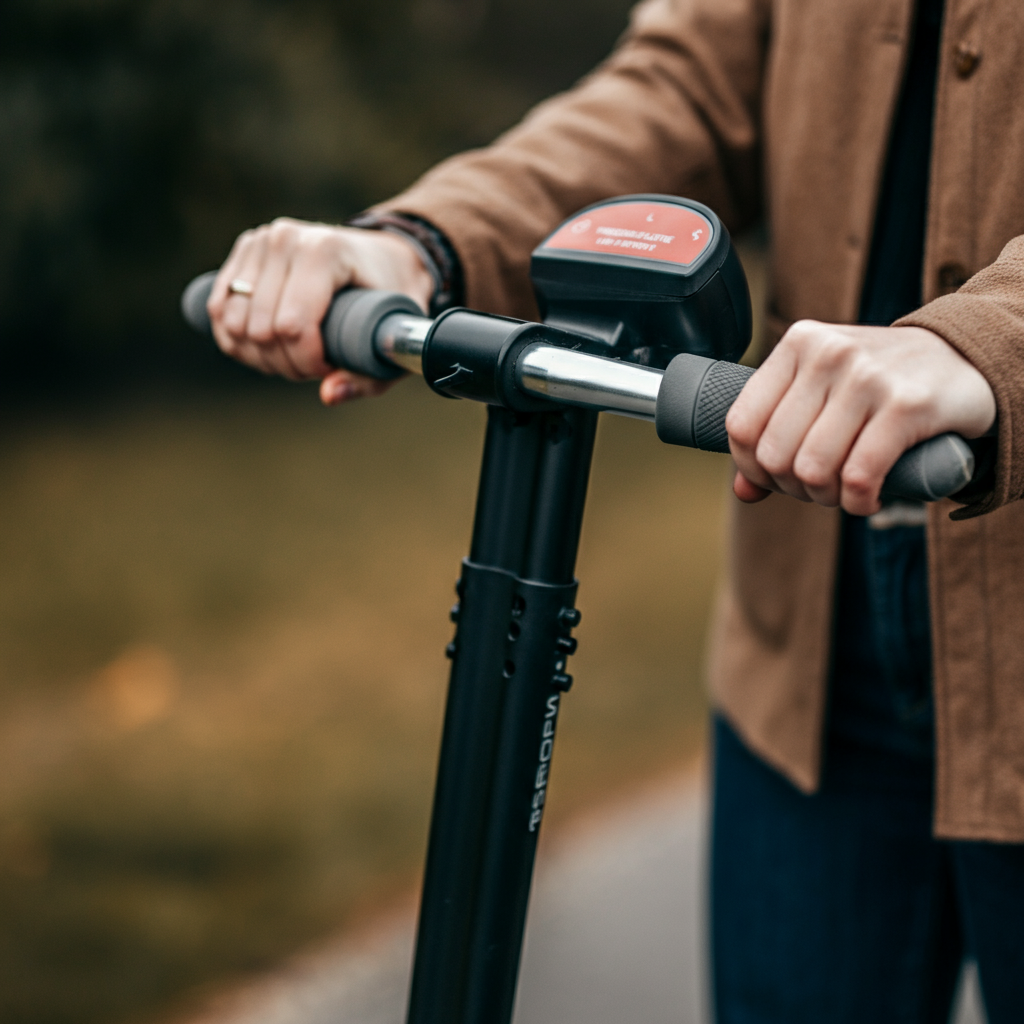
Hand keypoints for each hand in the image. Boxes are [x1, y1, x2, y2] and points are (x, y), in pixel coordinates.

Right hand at [206, 218, 435, 404]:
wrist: (381, 257)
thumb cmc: (388, 298)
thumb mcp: (391, 338)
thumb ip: (367, 376)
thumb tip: (328, 395)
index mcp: (323, 251)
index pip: (292, 325)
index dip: (306, 362)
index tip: (329, 367)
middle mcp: (284, 239)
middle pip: (261, 330)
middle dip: (286, 364)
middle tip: (314, 365)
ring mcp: (258, 243)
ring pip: (234, 325)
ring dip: (260, 356)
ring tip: (293, 356)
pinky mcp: (241, 253)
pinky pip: (218, 312)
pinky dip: (238, 342)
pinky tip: (266, 349)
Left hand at [725, 321, 996, 515]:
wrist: (966, 360)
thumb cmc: (880, 383)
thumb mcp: (823, 393)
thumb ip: (776, 435)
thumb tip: (742, 492)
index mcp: (798, 344)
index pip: (741, 424)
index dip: (751, 467)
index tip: (776, 478)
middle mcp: (828, 353)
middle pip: (775, 454)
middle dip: (793, 487)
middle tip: (819, 488)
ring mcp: (868, 376)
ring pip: (813, 470)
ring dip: (826, 498)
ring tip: (844, 493)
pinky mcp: (907, 405)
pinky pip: (859, 477)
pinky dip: (859, 503)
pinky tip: (869, 499)